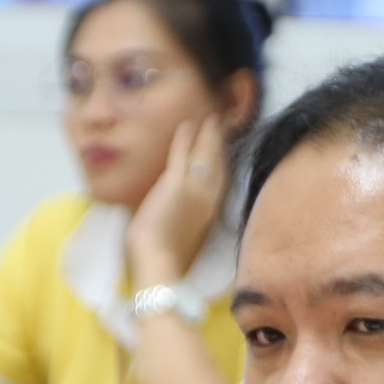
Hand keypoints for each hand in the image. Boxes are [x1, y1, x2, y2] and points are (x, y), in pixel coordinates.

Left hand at [126, 115, 229, 290]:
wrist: (159, 263)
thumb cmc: (165, 258)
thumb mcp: (183, 238)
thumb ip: (186, 222)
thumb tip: (179, 216)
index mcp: (210, 214)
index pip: (219, 182)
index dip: (223, 164)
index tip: (224, 151)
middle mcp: (209, 199)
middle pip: (219, 164)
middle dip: (221, 144)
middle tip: (222, 126)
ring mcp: (195, 190)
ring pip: (205, 155)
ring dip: (209, 136)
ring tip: (211, 120)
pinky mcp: (176, 184)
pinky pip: (183, 153)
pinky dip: (186, 137)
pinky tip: (187, 125)